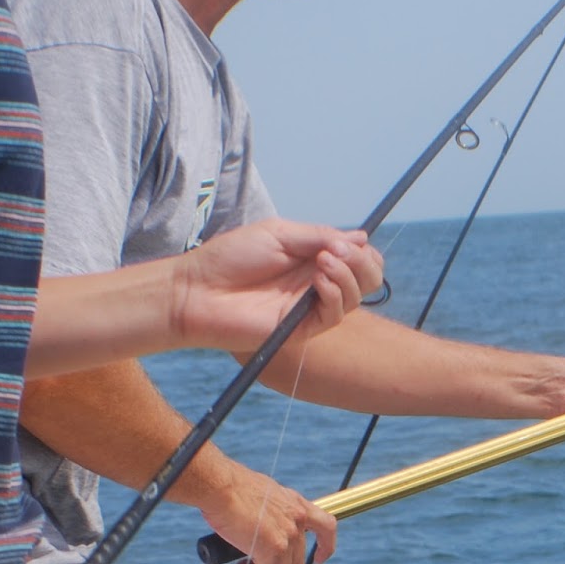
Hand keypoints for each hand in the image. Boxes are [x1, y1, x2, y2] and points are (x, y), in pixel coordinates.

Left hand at [176, 219, 383, 350]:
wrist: (197, 289)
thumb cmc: (230, 257)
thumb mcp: (279, 234)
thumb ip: (319, 236)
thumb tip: (362, 238)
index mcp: (313, 260)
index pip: (358, 259)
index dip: (363, 251)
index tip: (347, 241)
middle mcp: (317, 284)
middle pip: (367, 279)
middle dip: (364, 262)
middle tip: (337, 252)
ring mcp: (310, 307)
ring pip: (356, 297)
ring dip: (347, 274)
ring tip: (322, 262)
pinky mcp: (301, 328)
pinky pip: (334, 315)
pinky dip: (335, 293)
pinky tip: (318, 280)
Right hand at [201, 461, 337, 563]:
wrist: (219, 485)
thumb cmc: (228, 486)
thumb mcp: (258, 495)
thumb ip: (266, 511)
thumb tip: (257, 527)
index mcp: (295, 503)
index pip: (326, 526)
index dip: (325, 545)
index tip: (319, 559)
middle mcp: (296, 520)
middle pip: (295, 560)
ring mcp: (287, 536)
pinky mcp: (272, 550)